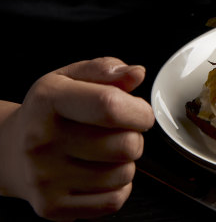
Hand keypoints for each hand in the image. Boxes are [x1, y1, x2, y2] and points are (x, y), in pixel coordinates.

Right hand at [0, 57, 154, 220]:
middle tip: (121, 132)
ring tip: (106, 152)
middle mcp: (42, 140)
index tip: (141, 112)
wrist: (10, 151)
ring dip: (126, 162)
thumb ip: (106, 70)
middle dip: (136, 137)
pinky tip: (101, 172)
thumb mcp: (71, 78)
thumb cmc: (50, 111)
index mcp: (49, 101)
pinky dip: (118, 187)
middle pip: (125, 145)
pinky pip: (113, 201)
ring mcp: (45, 177)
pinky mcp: (52, 206)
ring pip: (124, 174)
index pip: (110, 106)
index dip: (139, 111)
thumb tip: (136, 74)